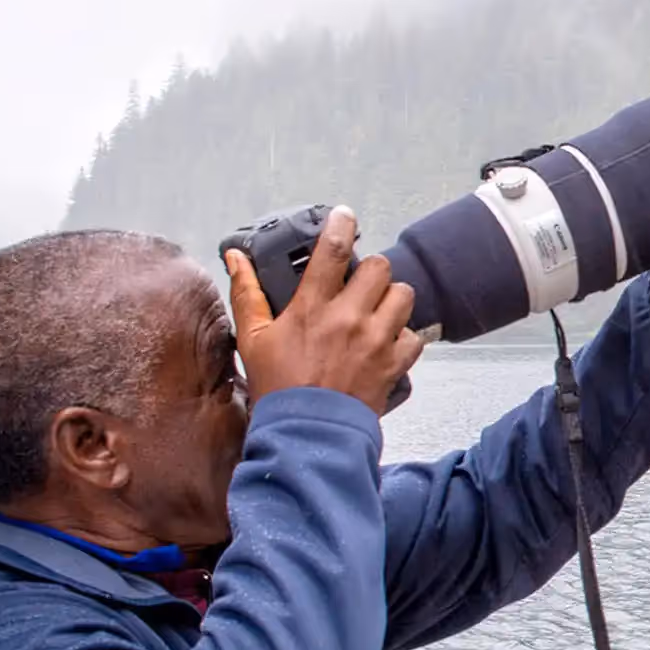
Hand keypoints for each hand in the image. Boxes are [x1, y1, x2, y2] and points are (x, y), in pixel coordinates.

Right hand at [225, 206, 425, 414]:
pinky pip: (415, 336)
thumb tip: (235, 259)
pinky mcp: (394, 363)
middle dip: (371, 272)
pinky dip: (406, 338)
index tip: (345, 216)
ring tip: (377, 313)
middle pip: (378, 267)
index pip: (332, 251)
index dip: (341, 226)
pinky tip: (388, 344)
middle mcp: (349, 317)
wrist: (308, 434)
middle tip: (360, 286)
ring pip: (403, 295)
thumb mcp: (252, 339)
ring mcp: (376, 340)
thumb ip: (247, 294)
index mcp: (312, 307)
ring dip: (393, 300)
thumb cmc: (279, 388)